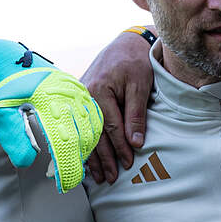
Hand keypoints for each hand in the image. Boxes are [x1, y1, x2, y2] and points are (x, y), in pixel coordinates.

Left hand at [0, 38, 101, 192]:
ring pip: (92, 124)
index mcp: (49, 101)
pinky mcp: (77, 87)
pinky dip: (91, 131)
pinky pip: (92, 112)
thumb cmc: (0, 88)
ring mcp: (75, 88)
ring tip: (75, 164)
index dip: (67, 166)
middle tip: (69, 179)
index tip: (65, 184)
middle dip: (78, 160)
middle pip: (83, 135)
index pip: (65, 142)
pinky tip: (82, 144)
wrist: (4, 58)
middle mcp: (67, 94)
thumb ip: (13, 137)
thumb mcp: (0, 114)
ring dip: (87, 147)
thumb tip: (27, 162)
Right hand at [81, 28, 153, 183]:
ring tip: (100, 176)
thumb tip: (135, 143)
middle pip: (95, 134)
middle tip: (112, 178)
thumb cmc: (135, 62)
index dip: (119, 148)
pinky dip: (86, 143)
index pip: (110, 127)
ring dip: (93, 156)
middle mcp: (84, 95)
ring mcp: (80, 97)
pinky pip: (82, 125)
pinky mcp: (81, 99)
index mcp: (98, 91)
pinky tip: (88, 159)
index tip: (128, 163)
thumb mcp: (140, 86)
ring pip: (86, 132)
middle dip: (104, 159)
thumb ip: (136, 114)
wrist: (126, 43)